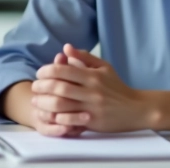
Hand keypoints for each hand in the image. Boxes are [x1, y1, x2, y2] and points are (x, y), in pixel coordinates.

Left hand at [32, 44, 151, 132]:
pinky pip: (71, 120)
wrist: (136, 109)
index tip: (39, 73)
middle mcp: (92, 91)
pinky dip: (57, 118)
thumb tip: (65, 47)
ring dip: (45, 103)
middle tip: (34, 86)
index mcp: (93, 75)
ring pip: (62, 104)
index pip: (64, 70)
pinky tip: (49, 115)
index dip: (47, 70)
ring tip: (37, 101)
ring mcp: (92, 107)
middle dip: (42, 86)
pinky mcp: (93, 122)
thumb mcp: (103, 67)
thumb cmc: (117, 87)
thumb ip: (84, 57)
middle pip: (60, 87)